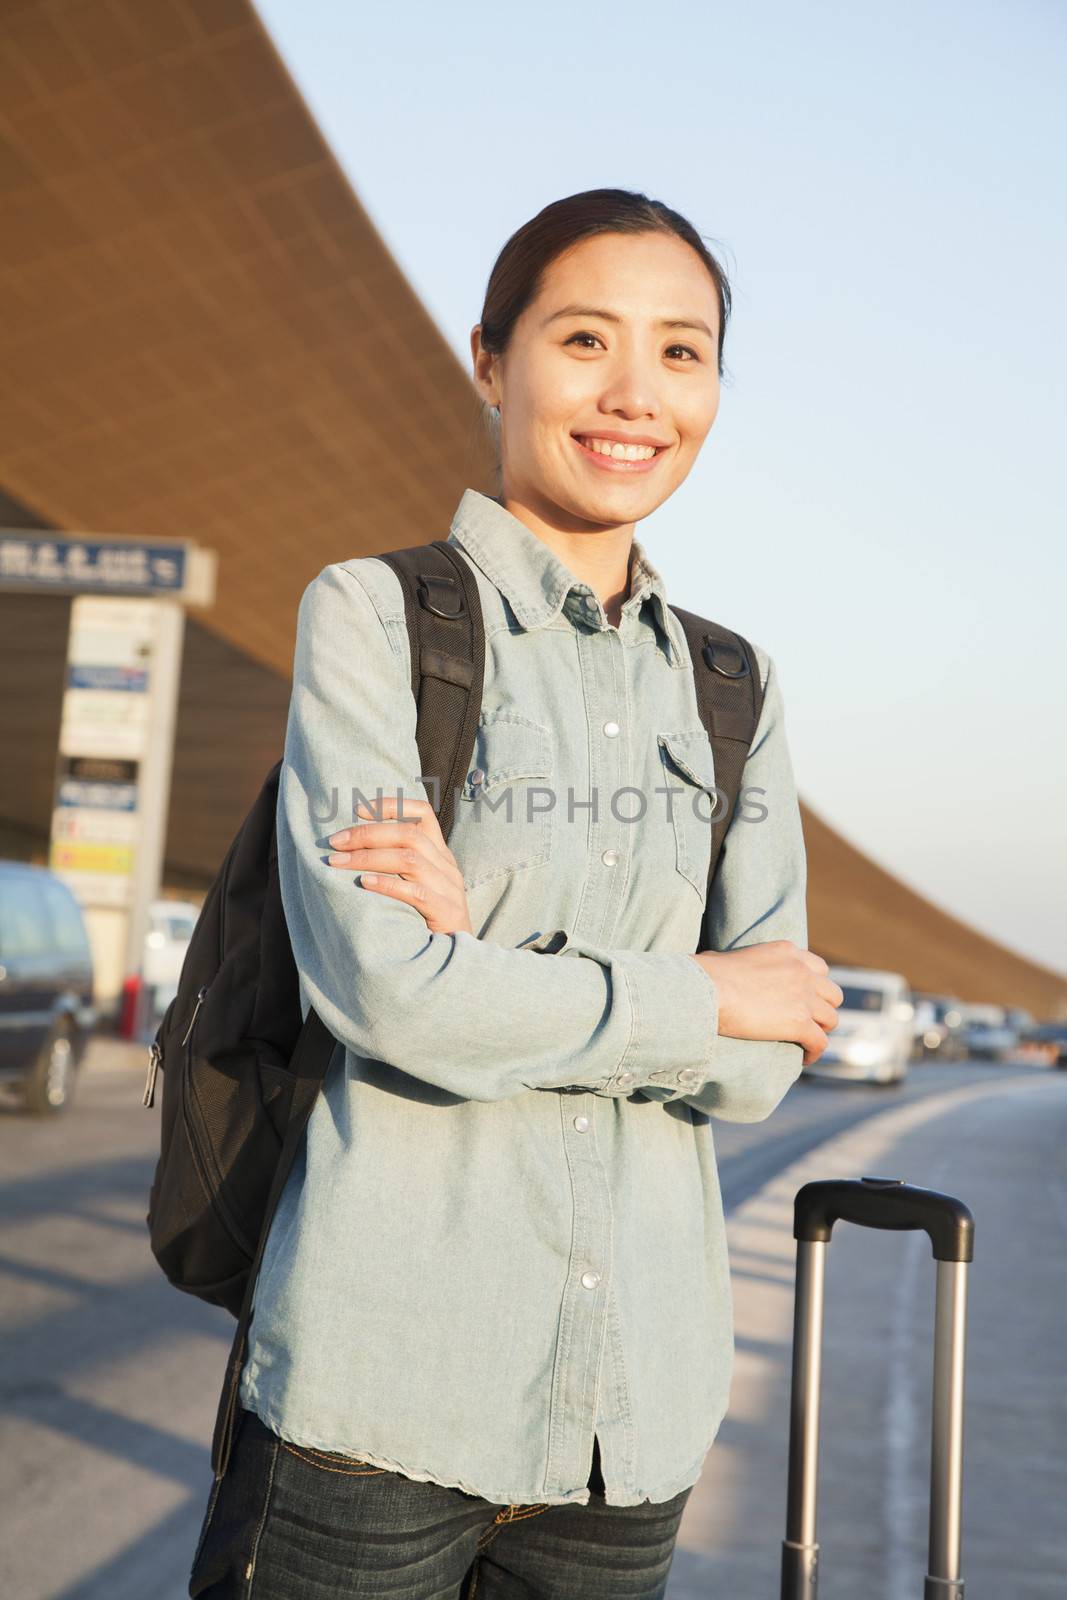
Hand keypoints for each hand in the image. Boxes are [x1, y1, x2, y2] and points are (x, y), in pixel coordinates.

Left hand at [326, 797, 473, 935]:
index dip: (392, 805)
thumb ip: (396, 865)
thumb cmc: (426, 920)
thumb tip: (351, 848)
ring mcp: (449, 889)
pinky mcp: (447, 912)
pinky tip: (364, 884)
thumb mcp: (416, 885)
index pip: (423, 813)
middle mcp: (446, 866)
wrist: (455, 957)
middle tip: (334, 842)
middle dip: (367, 834)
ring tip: (339, 862)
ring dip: (369, 858)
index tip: (359, 809)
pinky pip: (416, 892)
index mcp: (440, 854)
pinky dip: (388, 885)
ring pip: (409, 859)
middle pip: (409, 834)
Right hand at [691, 941, 842, 1066]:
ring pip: (831, 1019)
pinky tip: (804, 1058)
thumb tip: (713, 965)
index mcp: (787, 951)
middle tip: (808, 1022)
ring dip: (821, 1031)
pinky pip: (820, 1042)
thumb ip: (738, 962)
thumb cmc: (705, 974)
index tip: (806, 999)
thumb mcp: (730, 957)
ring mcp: (804, 997)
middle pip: (832, 993)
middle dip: (823, 1009)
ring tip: (806, 1041)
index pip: (819, 968)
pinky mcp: (799, 1022)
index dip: (815, 986)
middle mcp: (801, 971)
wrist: (707, 989)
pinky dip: (814, 1052)